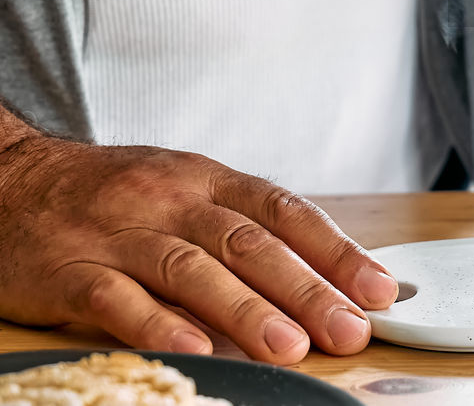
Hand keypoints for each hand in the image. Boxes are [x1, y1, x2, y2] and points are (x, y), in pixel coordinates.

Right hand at [0, 135, 398, 363]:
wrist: (9, 179)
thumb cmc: (114, 193)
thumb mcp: (183, 189)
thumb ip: (241, 228)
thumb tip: (322, 278)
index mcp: (207, 179)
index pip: (285, 212)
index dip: (336, 252)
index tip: (378, 290)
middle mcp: (170, 200)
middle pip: (248, 245)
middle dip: (306, 291)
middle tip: (349, 331)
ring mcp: (119, 232)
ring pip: (192, 270)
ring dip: (246, 312)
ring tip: (289, 348)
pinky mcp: (70, 268)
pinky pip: (117, 299)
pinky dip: (159, 326)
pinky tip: (195, 351)